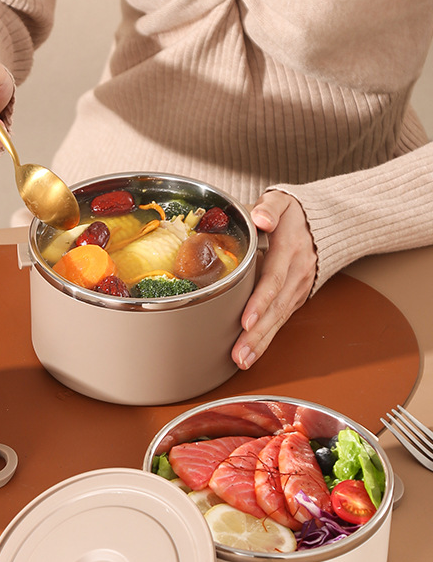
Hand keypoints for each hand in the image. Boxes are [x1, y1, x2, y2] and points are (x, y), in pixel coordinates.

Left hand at [232, 191, 316, 368]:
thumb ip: (270, 206)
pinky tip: (250, 354)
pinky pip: (280, 320)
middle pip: (275, 308)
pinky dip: (266, 339)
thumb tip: (261, 216)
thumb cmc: (291, 213)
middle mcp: (296, 273)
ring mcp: (297, 288)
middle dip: (257, 334)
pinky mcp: (294, 297)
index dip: (260, 301)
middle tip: (239, 354)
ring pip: (279, 319)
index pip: (273, 280)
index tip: (246, 320)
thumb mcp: (280, 200)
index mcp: (289, 250)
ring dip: (260, 342)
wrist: (323, 222)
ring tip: (242, 360)